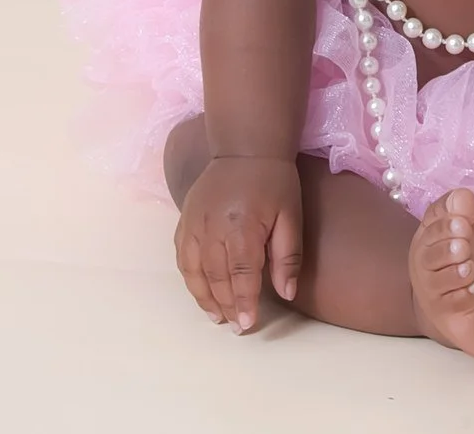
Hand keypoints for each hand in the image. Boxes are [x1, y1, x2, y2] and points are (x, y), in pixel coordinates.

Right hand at [174, 154, 303, 331]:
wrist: (245, 148)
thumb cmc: (275, 182)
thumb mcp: (291, 216)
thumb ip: (287, 256)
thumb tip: (286, 294)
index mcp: (242, 228)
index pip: (241, 276)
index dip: (243, 303)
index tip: (246, 324)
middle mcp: (212, 228)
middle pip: (215, 278)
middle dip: (225, 305)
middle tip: (235, 326)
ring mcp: (194, 224)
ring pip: (193, 271)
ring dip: (203, 297)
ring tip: (216, 316)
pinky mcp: (185, 219)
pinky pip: (182, 255)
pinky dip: (189, 277)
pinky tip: (199, 289)